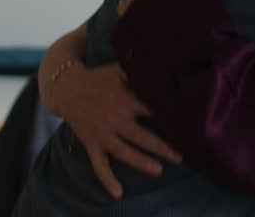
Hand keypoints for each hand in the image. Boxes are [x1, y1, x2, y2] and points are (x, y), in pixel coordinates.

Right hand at [50, 63, 180, 198]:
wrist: (67, 88)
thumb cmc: (99, 77)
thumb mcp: (119, 69)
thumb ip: (140, 69)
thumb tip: (165, 62)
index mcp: (125, 100)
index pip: (151, 110)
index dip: (169, 117)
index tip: (187, 124)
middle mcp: (115, 119)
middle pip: (141, 136)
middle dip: (161, 147)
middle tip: (180, 156)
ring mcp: (103, 134)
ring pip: (124, 152)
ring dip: (141, 162)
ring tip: (159, 170)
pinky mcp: (92, 144)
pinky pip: (99, 165)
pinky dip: (108, 180)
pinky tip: (118, 194)